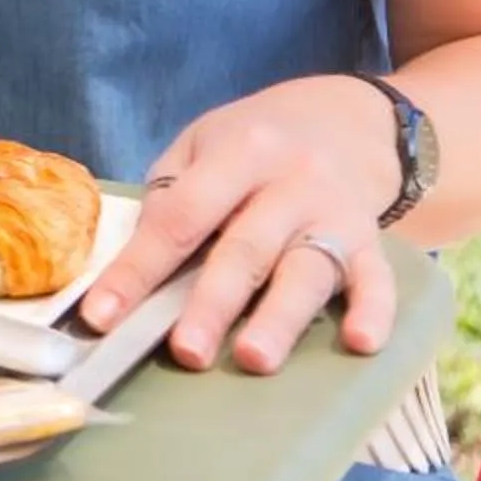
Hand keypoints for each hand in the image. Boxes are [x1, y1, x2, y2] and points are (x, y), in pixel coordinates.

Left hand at [74, 76, 403, 373]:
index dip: (139, 268)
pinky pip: (377, 279)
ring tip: (254, 359)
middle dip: (212, 303)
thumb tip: (136, 262)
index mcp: (238, 151)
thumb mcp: (204, 142)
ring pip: (305, 269)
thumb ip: (172, 193)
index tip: (102, 316)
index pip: (181, 216)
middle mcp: (290, 181)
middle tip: (186, 352)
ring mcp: (335, 213)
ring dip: (279, 317)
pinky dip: (374, 310)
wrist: (347, 121)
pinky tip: (362, 342)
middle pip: (245, 249)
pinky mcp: (372, 241)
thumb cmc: (257, 141)